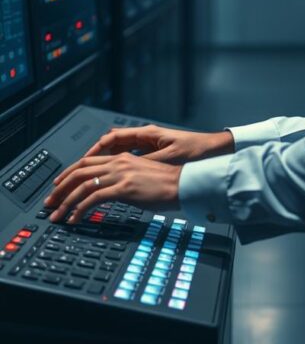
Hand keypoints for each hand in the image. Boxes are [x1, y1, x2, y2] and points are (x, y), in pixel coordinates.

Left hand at [44, 153, 180, 223]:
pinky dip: (80, 209)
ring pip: (82, 185)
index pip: (86, 162)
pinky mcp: (124, 188)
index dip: (68, 174)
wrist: (181, 184)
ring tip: (57, 215)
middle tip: (50, 202)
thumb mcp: (139, 176)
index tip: (58, 186)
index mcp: (121, 158)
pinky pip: (94, 198)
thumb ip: (122, 178)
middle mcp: (118, 162)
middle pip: (79, 172)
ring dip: (65, 202)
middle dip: (60, 188)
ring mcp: (120, 174)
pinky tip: (75, 219)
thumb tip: (107, 191)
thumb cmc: (165, 183)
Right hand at [83, 124, 234, 163]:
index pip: (113, 137)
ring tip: (92, 177)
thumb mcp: (168, 159)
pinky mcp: (156, 153)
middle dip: (96, 156)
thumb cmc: (195, 152)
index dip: (96, 149)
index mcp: (148, 134)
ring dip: (106, 161)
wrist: (214, 151)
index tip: (84, 161)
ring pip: (120, 151)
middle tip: (81, 171)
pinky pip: (130, 157)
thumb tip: (123, 169)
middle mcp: (147, 137)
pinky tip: (114, 178)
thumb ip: (145, 164)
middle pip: (113, 143)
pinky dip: (119, 165)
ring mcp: (150, 145)